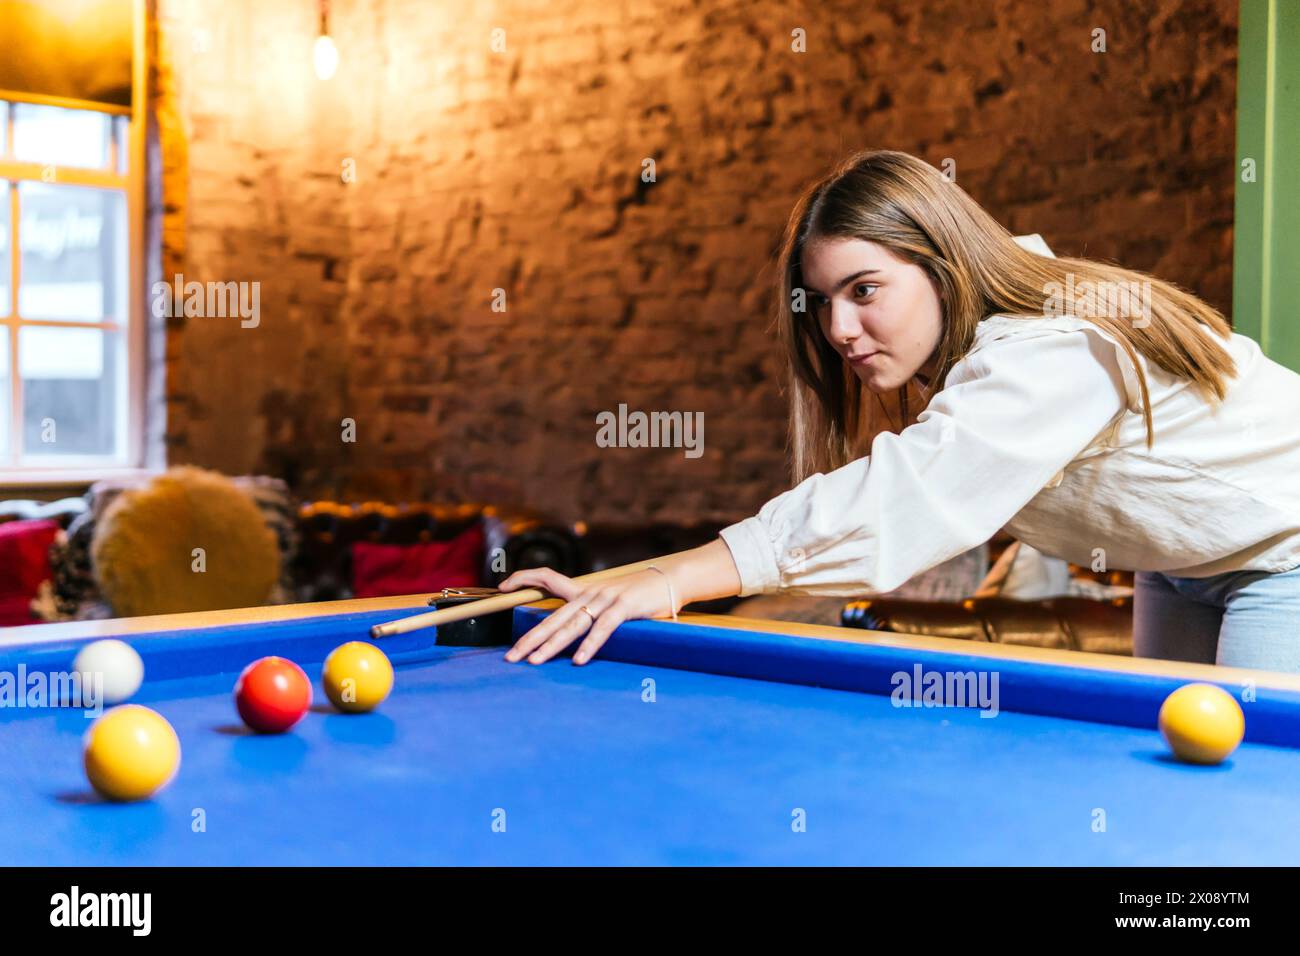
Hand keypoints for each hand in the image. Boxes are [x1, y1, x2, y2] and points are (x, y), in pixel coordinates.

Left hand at [498, 566, 676, 664]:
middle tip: (510, 656)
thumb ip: (592, 611)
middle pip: (553, 617)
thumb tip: (574, 629)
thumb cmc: (641, 595)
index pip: (548, 577)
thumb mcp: (611, 600)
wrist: (671, 580)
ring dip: (552, 645)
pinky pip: (602, 628)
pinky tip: (578, 661)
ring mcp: (606, 599)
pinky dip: (590, 645)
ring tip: (534, 661)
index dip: (524, 578)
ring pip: (572, 625)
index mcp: (584, 589)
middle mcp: (590, 593)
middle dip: (530, 638)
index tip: (503, 587)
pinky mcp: (624, 607)